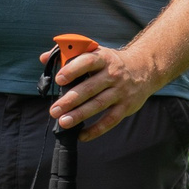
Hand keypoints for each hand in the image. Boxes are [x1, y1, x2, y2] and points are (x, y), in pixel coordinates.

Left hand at [48, 40, 170, 140]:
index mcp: (103, 58)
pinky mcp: (126, 107)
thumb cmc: (111, 62)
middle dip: (71, 100)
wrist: (144, 69)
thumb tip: (44, 57)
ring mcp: (121, 92)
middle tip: (54, 110)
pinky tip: (82, 136)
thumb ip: (69, 54)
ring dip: (80, 115)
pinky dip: (96, 130)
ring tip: (63, 122)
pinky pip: (110, 120)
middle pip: (90, 88)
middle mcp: (113, 75)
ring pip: (99, 105)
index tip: (59, 79)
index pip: (88, 62)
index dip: (73, 70)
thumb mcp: (94, 52)